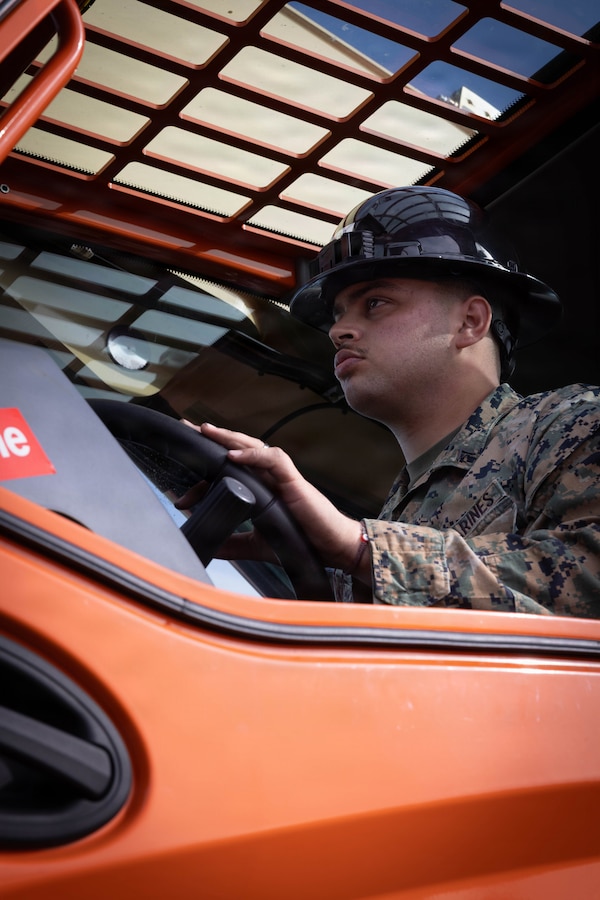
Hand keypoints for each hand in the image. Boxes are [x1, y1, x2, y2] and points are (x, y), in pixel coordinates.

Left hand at [178, 422, 367, 575]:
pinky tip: (233, 455)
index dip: (203, 478)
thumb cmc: (302, 540)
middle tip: (187, 430)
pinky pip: (273, 460)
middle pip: (238, 448)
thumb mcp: (258, 544)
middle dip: (212, 438)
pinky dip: (253, 454)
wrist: (332, 548)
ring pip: (254, 446)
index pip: (227, 471)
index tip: (181, 497)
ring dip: (229, 438)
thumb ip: (234, 544)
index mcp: (260, 487)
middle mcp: (269, 477)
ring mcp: (281, 476)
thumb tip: (209, 546)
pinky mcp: (294, 481)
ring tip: (206, 431)